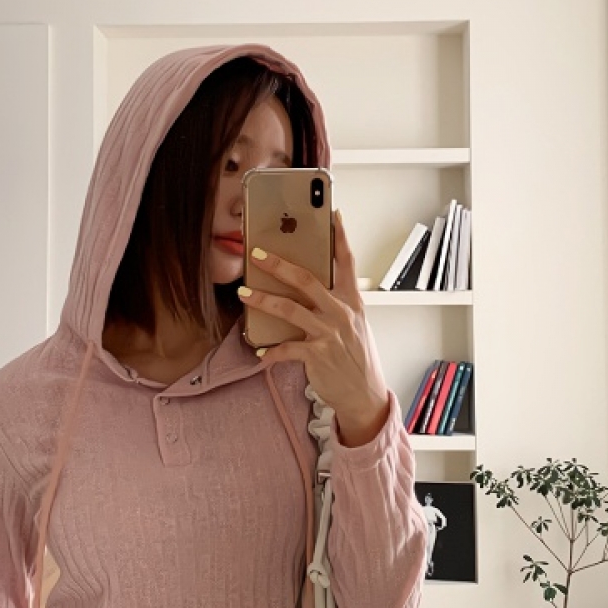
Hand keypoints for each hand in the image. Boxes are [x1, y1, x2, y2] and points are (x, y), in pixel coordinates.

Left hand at [238, 210, 390, 445]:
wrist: (364, 394)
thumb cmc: (356, 357)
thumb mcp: (355, 325)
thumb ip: (336, 305)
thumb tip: (311, 289)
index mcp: (352, 301)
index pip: (347, 262)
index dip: (340, 237)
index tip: (332, 213)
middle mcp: (341, 313)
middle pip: (307, 280)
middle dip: (279, 265)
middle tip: (257, 253)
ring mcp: (329, 333)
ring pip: (290, 309)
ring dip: (263, 300)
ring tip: (244, 292)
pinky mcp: (316, 355)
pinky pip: (285, 349)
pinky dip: (269, 351)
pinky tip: (257, 351)